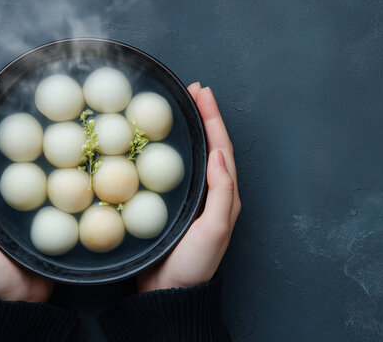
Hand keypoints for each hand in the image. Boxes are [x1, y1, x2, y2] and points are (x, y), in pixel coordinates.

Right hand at [137, 83, 240, 291]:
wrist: (169, 291)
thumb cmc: (194, 263)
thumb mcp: (214, 228)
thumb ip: (221, 192)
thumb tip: (220, 154)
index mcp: (225, 195)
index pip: (221, 148)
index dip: (213, 119)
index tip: (202, 93)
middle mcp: (212, 192)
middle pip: (210, 145)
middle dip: (203, 116)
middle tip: (191, 91)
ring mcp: (192, 197)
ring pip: (193, 154)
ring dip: (189, 129)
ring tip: (180, 106)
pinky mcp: (173, 205)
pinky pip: (173, 170)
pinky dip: (171, 150)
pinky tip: (158, 141)